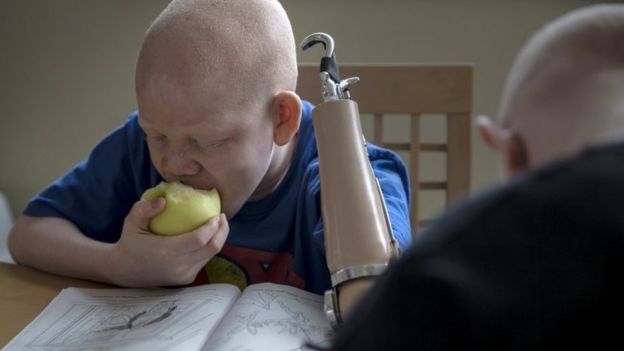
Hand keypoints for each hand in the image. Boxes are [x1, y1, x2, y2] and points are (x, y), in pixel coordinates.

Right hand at [105, 198, 229, 286]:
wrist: (124, 270)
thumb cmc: (130, 242)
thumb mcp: (131, 222)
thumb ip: (144, 209)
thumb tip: (163, 200)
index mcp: (166, 252)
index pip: (199, 240)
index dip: (213, 227)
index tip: (217, 214)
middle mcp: (178, 266)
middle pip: (212, 248)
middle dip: (222, 231)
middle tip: (222, 217)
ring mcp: (184, 275)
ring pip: (211, 256)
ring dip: (218, 239)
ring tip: (217, 225)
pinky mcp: (186, 280)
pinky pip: (204, 261)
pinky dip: (209, 248)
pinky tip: (208, 236)